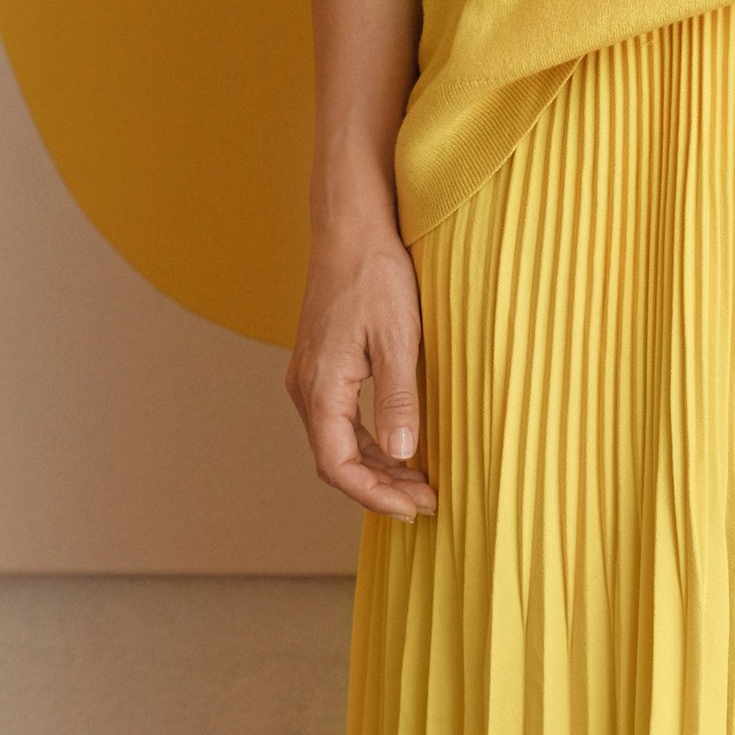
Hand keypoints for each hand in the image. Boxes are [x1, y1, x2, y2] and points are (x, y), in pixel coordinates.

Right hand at [286, 226, 436, 521]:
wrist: (351, 225)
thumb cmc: (375, 273)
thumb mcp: (398, 338)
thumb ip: (399, 399)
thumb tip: (401, 454)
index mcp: (320, 385)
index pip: (337, 465)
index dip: (374, 496)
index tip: (414, 509)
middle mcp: (306, 387)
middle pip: (335, 462)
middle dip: (380, 489)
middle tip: (427, 503)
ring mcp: (311, 378)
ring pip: (338, 445)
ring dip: (378, 470)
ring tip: (421, 484)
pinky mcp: (323, 368)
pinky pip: (341, 423)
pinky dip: (370, 445)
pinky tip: (402, 450)